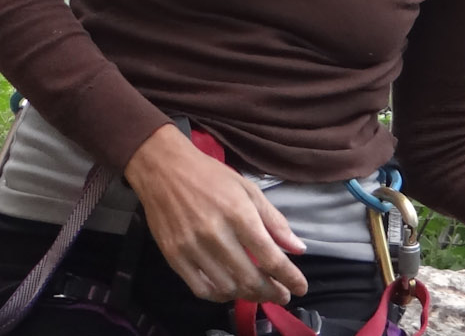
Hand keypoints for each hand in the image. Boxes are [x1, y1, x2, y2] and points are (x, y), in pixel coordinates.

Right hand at [123, 124, 308, 306]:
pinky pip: (201, 289)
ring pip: (227, 288)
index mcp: (239, 213)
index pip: (270, 257)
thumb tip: (298, 249)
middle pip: (250, 278)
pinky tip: (230, 290)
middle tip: (282, 296)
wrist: (164, 169)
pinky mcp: (174, 257)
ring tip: (258, 292)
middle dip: (272, 292)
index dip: (290, 277)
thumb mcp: (249, 189)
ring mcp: (192, 248)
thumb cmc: (211, 176)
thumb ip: (274, 221)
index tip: (301, 288)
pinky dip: (220, 296)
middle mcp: (216, 234)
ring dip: (247, 296)